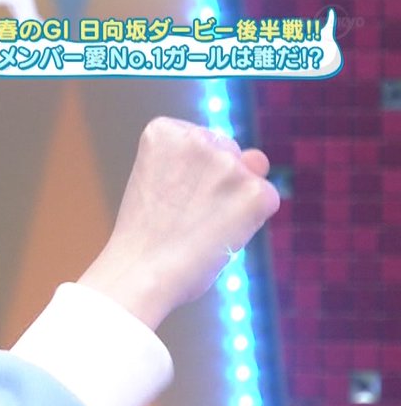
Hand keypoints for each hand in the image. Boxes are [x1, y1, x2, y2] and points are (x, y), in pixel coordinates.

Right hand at [77, 117, 279, 329]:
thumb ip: (203, 163)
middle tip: (181, 217)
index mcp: (163, 130)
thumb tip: (259, 158)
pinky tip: (217, 235)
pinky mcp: (255, 191)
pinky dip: (249, 222)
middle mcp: (198, 138)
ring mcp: (229, 164)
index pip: (198, 142)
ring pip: (248, 176)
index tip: (165, 197)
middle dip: (214, 183)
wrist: (139, 274)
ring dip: (231, 201)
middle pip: (226, 154)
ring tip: (196, 228)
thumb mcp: (158, 182)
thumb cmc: (144, 237)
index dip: (187, 175)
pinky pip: (266, 200)